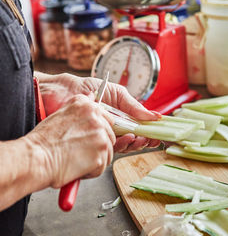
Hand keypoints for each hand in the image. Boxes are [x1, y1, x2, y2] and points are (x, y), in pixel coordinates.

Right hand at [26, 94, 115, 187]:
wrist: (37, 158)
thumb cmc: (44, 140)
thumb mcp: (62, 113)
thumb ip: (80, 109)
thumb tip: (93, 97)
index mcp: (87, 106)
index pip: (107, 119)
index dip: (97, 132)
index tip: (87, 138)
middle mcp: (97, 118)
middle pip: (110, 136)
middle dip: (98, 146)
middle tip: (80, 151)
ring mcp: (101, 136)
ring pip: (108, 152)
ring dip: (95, 159)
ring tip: (76, 159)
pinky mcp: (101, 153)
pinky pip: (102, 166)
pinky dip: (92, 170)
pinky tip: (77, 166)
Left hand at [36, 72, 160, 152]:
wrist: (61, 92)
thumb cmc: (86, 88)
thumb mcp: (115, 93)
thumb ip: (133, 105)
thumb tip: (154, 116)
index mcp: (118, 117)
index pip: (136, 128)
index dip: (148, 132)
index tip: (158, 134)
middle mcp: (111, 128)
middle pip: (131, 139)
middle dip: (143, 140)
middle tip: (150, 139)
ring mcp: (101, 135)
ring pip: (122, 145)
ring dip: (134, 143)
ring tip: (139, 138)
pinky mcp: (91, 142)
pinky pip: (108, 147)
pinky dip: (120, 145)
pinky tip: (127, 139)